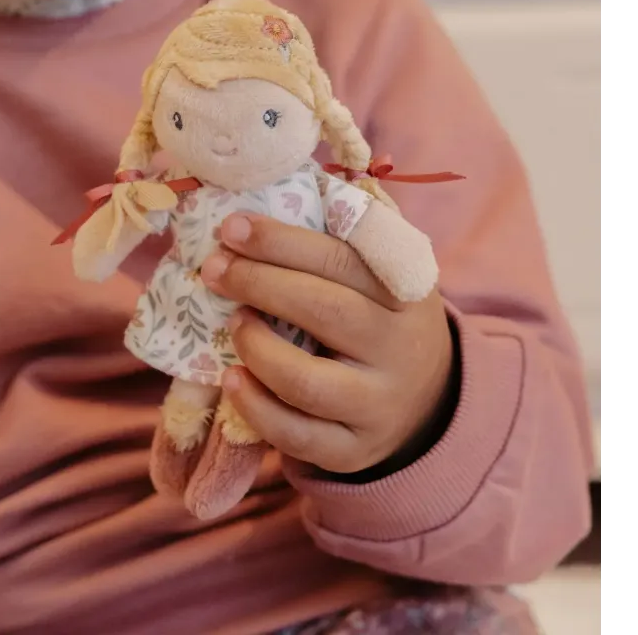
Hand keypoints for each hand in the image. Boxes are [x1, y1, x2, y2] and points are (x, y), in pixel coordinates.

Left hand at [199, 213, 455, 474]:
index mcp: (405, 292)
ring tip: (233, 324)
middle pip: (326, 311)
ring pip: (310, 383)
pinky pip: (299, 437)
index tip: (233, 227)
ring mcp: (377, 404)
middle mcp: (399, 348)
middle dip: (260, 284)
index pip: (342, 259)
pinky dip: (257, 409)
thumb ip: (345, 235)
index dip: (282, 241)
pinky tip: (231, 379)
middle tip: (214, 269)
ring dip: (258, 349)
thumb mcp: (381, 275)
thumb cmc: (378, 318)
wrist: (423, 399)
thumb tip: (282, 187)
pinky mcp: (353, 450)